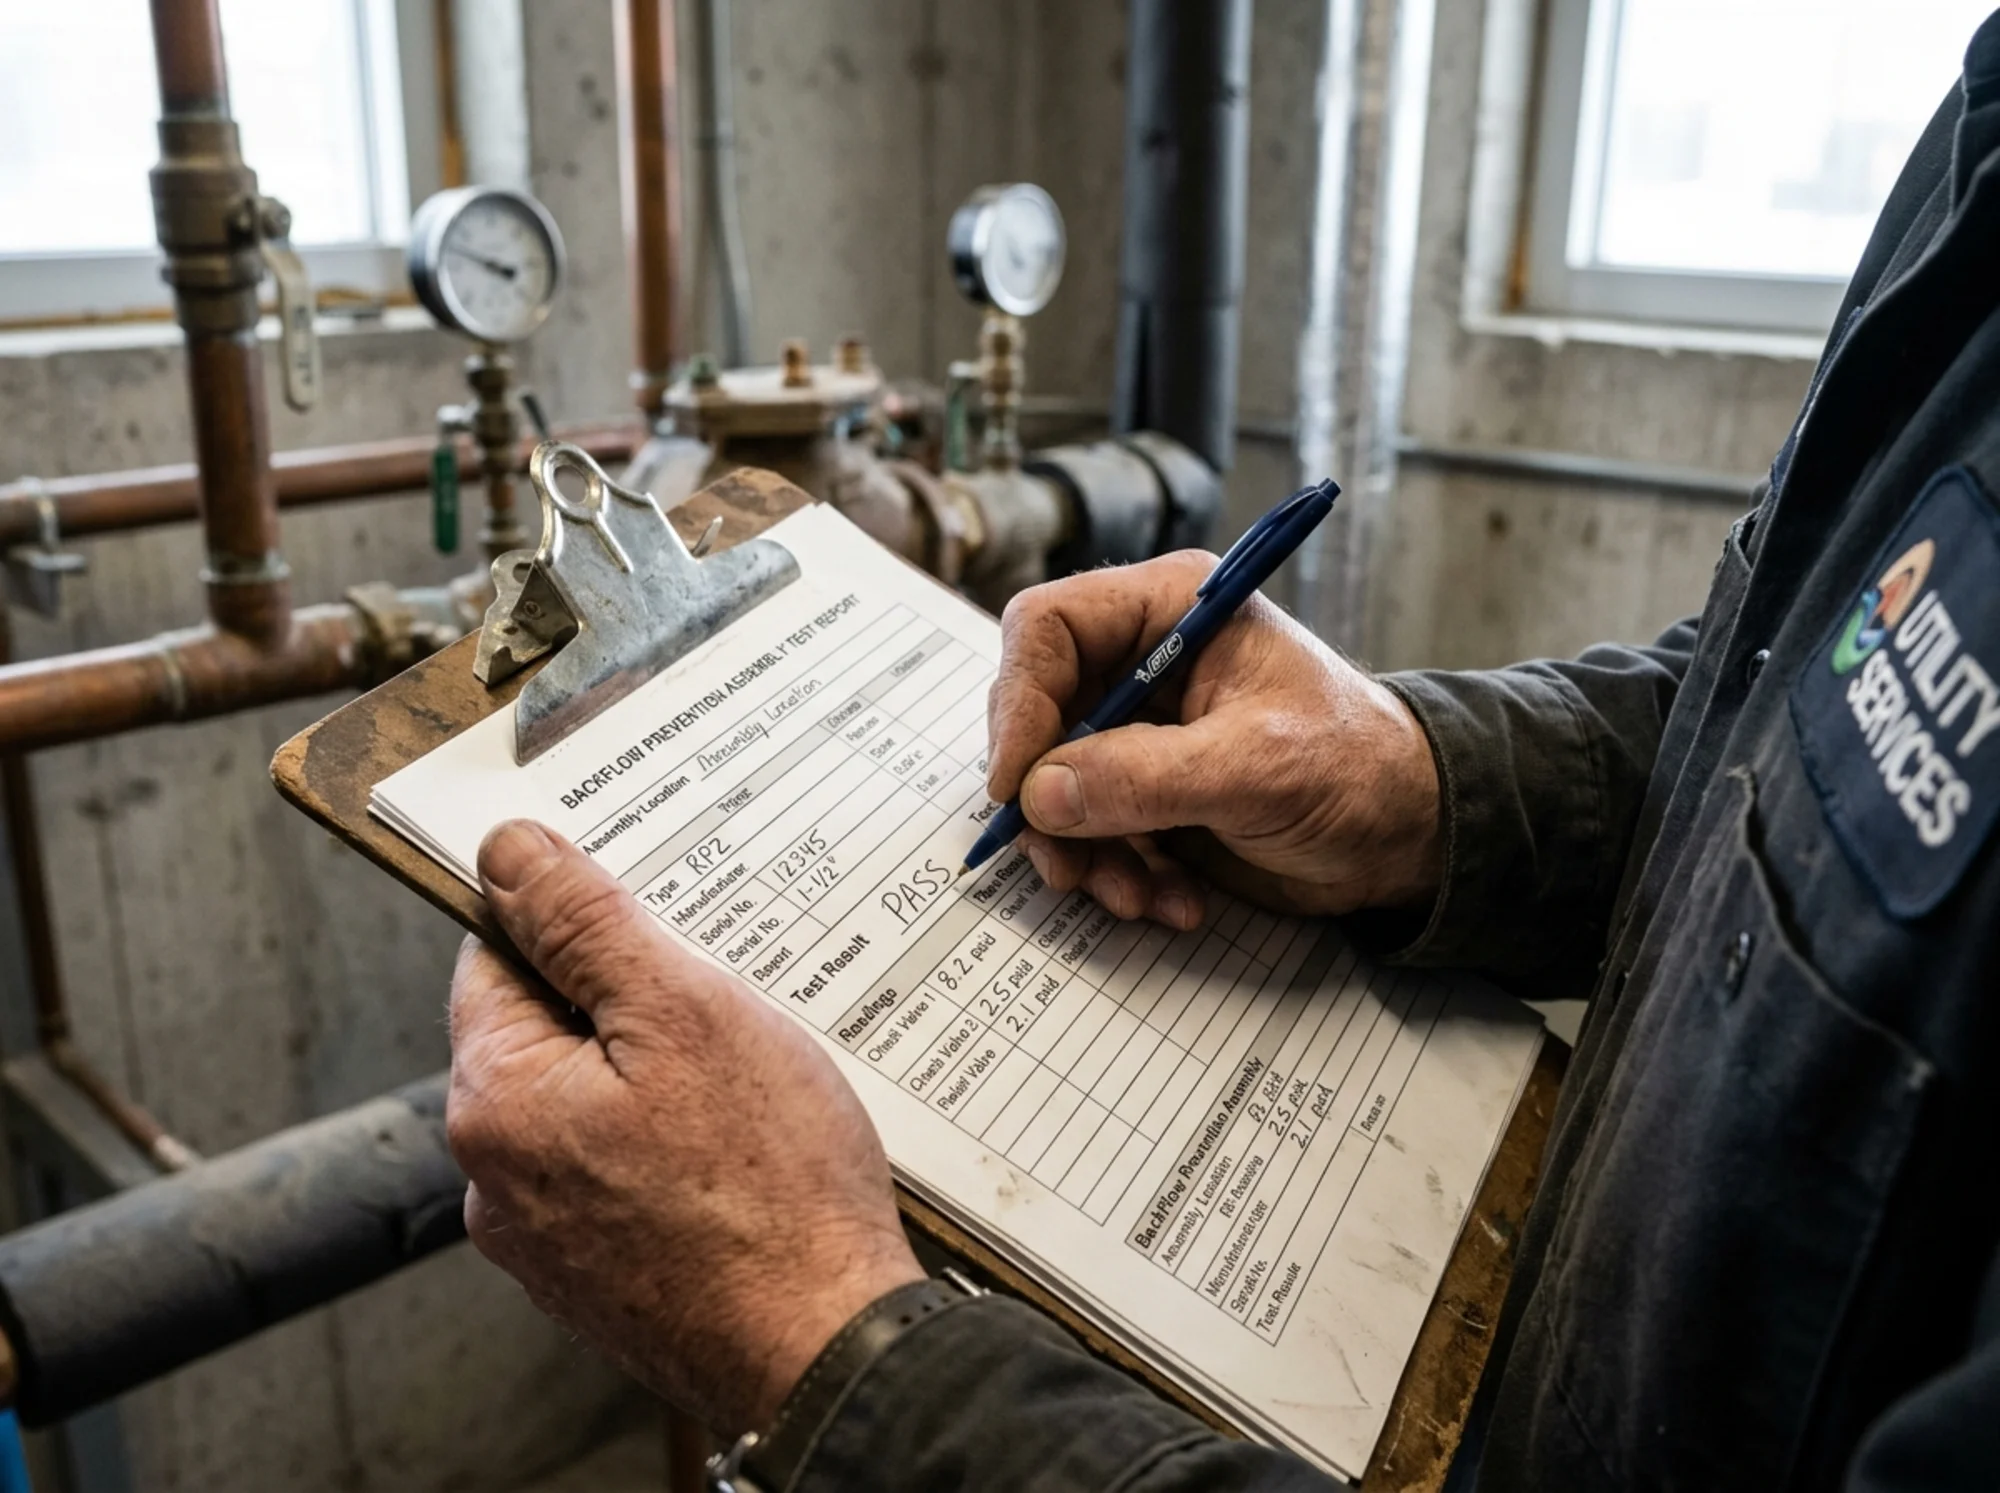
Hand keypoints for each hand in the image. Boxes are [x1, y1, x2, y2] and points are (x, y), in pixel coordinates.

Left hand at [446, 820, 922, 1432]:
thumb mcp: (684, 1012)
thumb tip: (508, 853)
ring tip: (747, 1087)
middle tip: (722, 1004)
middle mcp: (497, 1180)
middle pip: (547, 1033)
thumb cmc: (770, 1190)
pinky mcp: (602, 1276)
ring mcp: (549, 1240)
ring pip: (592, 1105)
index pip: (496, 958)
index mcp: (495, 1102)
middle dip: (630, 1003)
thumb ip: (585, 924)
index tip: (648, 918)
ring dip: (656, 1077)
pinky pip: (623, 1171)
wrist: (827, 1349)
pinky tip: (743, 1149)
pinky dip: (674, 1146)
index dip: (574, 921)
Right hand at [988, 551, 1443, 925]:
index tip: (1016, 786)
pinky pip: (1090, 832)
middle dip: (1048, 801)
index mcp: (1170, 610)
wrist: (1409, 837)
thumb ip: (1144, 777)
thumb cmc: (1357, 770)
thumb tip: (1040, 795)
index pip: (1049, 628)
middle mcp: (1141, 661)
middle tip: (1067, 864)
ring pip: (1054, 787)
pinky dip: (1117, 875)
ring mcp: (1139, 730)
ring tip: (1134, 897)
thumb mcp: (1254, 769)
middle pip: (1037, 714)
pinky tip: (1169, 902)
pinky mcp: (1144, 792)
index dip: (1019, 702)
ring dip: (1082, 854)